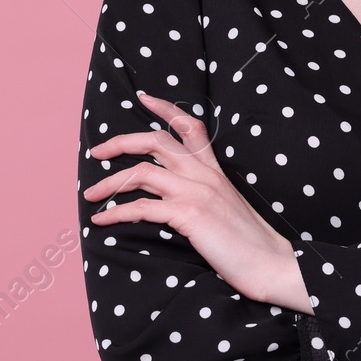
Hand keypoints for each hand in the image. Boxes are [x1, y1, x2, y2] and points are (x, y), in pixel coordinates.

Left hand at [82, 91, 308, 309]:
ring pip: (141, 172)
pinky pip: (141, 208)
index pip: (190, 126)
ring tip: (90, 195)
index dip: (165, 108)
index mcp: (214, 170)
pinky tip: (102, 221)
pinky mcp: (189, 214)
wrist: (270, 262)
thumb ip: (204, 194)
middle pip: (156, 141)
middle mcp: (204, 174)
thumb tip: (174, 198)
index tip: (143, 98)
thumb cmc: (249, 242)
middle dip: (121, 142)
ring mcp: (196, 192)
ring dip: (109, 183)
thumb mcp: (226, 207)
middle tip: (98, 151)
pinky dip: (116, 212)